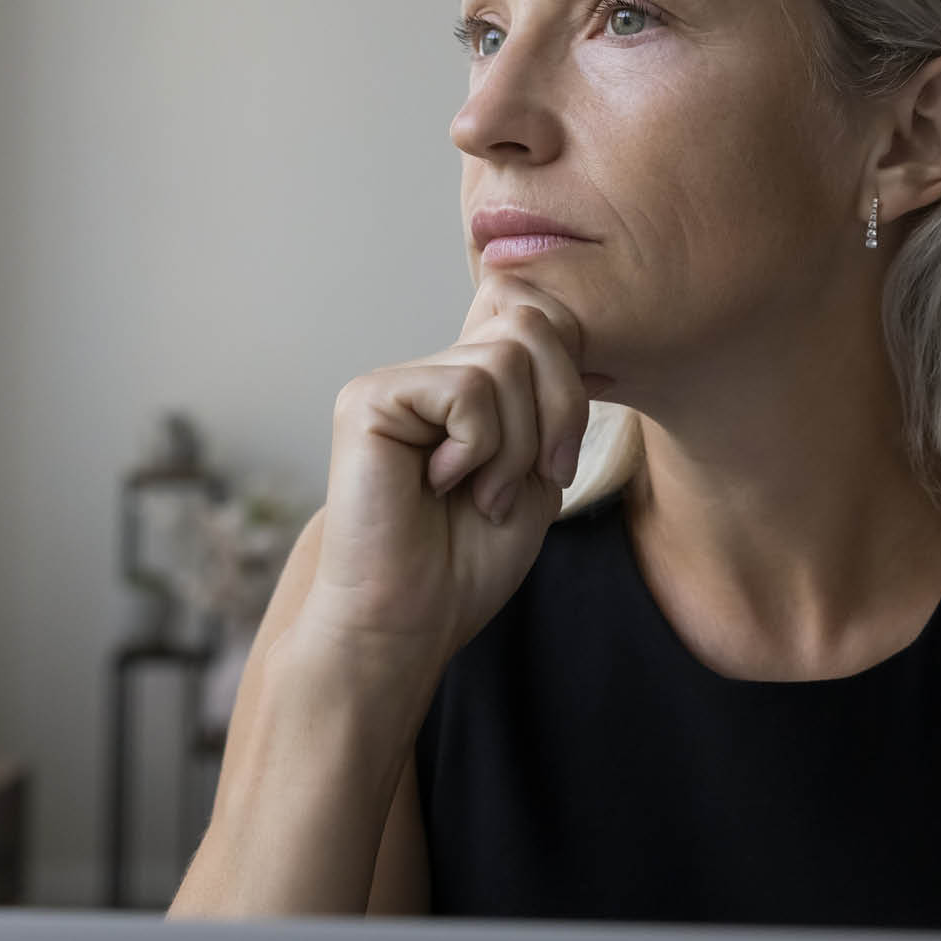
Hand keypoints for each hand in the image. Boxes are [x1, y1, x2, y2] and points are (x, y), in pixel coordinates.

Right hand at [298, 273, 610, 662]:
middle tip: (537, 477)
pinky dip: (478, 449)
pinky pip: (466, 391)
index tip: (560, 460)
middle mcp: (433, 371)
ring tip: (482, 494)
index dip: (569, 384)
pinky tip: (440, 485)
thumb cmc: (469, 560)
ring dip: (516, 446)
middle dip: (558, 410)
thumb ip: (550, 397)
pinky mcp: (371, 398)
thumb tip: (567, 326)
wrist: (411, 620)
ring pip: (506, 362)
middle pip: (531, 327)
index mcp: (473, 385)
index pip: (539, 321)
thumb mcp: (538, 469)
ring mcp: (399, 380)